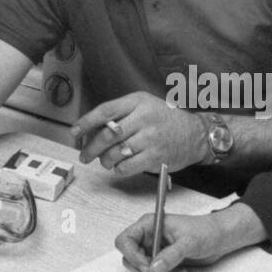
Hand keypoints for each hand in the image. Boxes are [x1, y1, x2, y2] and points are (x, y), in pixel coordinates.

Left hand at [70, 93, 205, 175]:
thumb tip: (93, 129)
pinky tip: (120, 165)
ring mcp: (150, 138)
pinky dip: (119, 168)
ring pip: (115, 153)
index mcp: (138, 102)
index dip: (86, 122)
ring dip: (105, 160)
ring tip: (105, 160)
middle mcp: (144, 118)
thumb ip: (121, 114)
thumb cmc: (166, 120)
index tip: (75, 132)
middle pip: (107, 135)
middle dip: (91, 147)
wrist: (195, 134)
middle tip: (84, 154)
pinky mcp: (155, 156)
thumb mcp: (145, 106)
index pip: (106, 111)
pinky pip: (126, 167)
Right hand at [115, 210, 237, 271]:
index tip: (147, 267)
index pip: (125, 240)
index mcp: (150, 225)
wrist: (220, 238)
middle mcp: (149, 237)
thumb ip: (171, 255)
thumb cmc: (206, 231)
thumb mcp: (189, 242)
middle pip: (130, 258)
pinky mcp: (162, 260)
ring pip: (142, 269)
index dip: (131, 256)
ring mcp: (154, 249)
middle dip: (144, 270)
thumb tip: (154, 268)